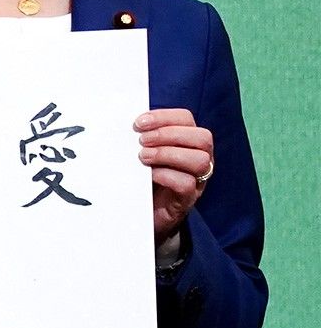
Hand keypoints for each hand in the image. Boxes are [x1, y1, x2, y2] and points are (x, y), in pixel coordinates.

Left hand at [136, 108, 213, 242]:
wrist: (140, 210)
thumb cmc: (142, 175)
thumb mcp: (142, 150)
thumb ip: (141, 136)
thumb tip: (124, 121)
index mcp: (187, 140)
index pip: (186, 119)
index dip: (164, 117)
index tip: (139, 123)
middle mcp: (199, 157)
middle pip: (202, 137)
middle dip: (168, 134)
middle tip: (142, 141)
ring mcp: (197, 179)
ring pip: (200, 160)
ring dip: (168, 154)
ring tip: (143, 157)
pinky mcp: (187, 198)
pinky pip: (188, 183)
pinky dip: (167, 175)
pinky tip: (149, 174)